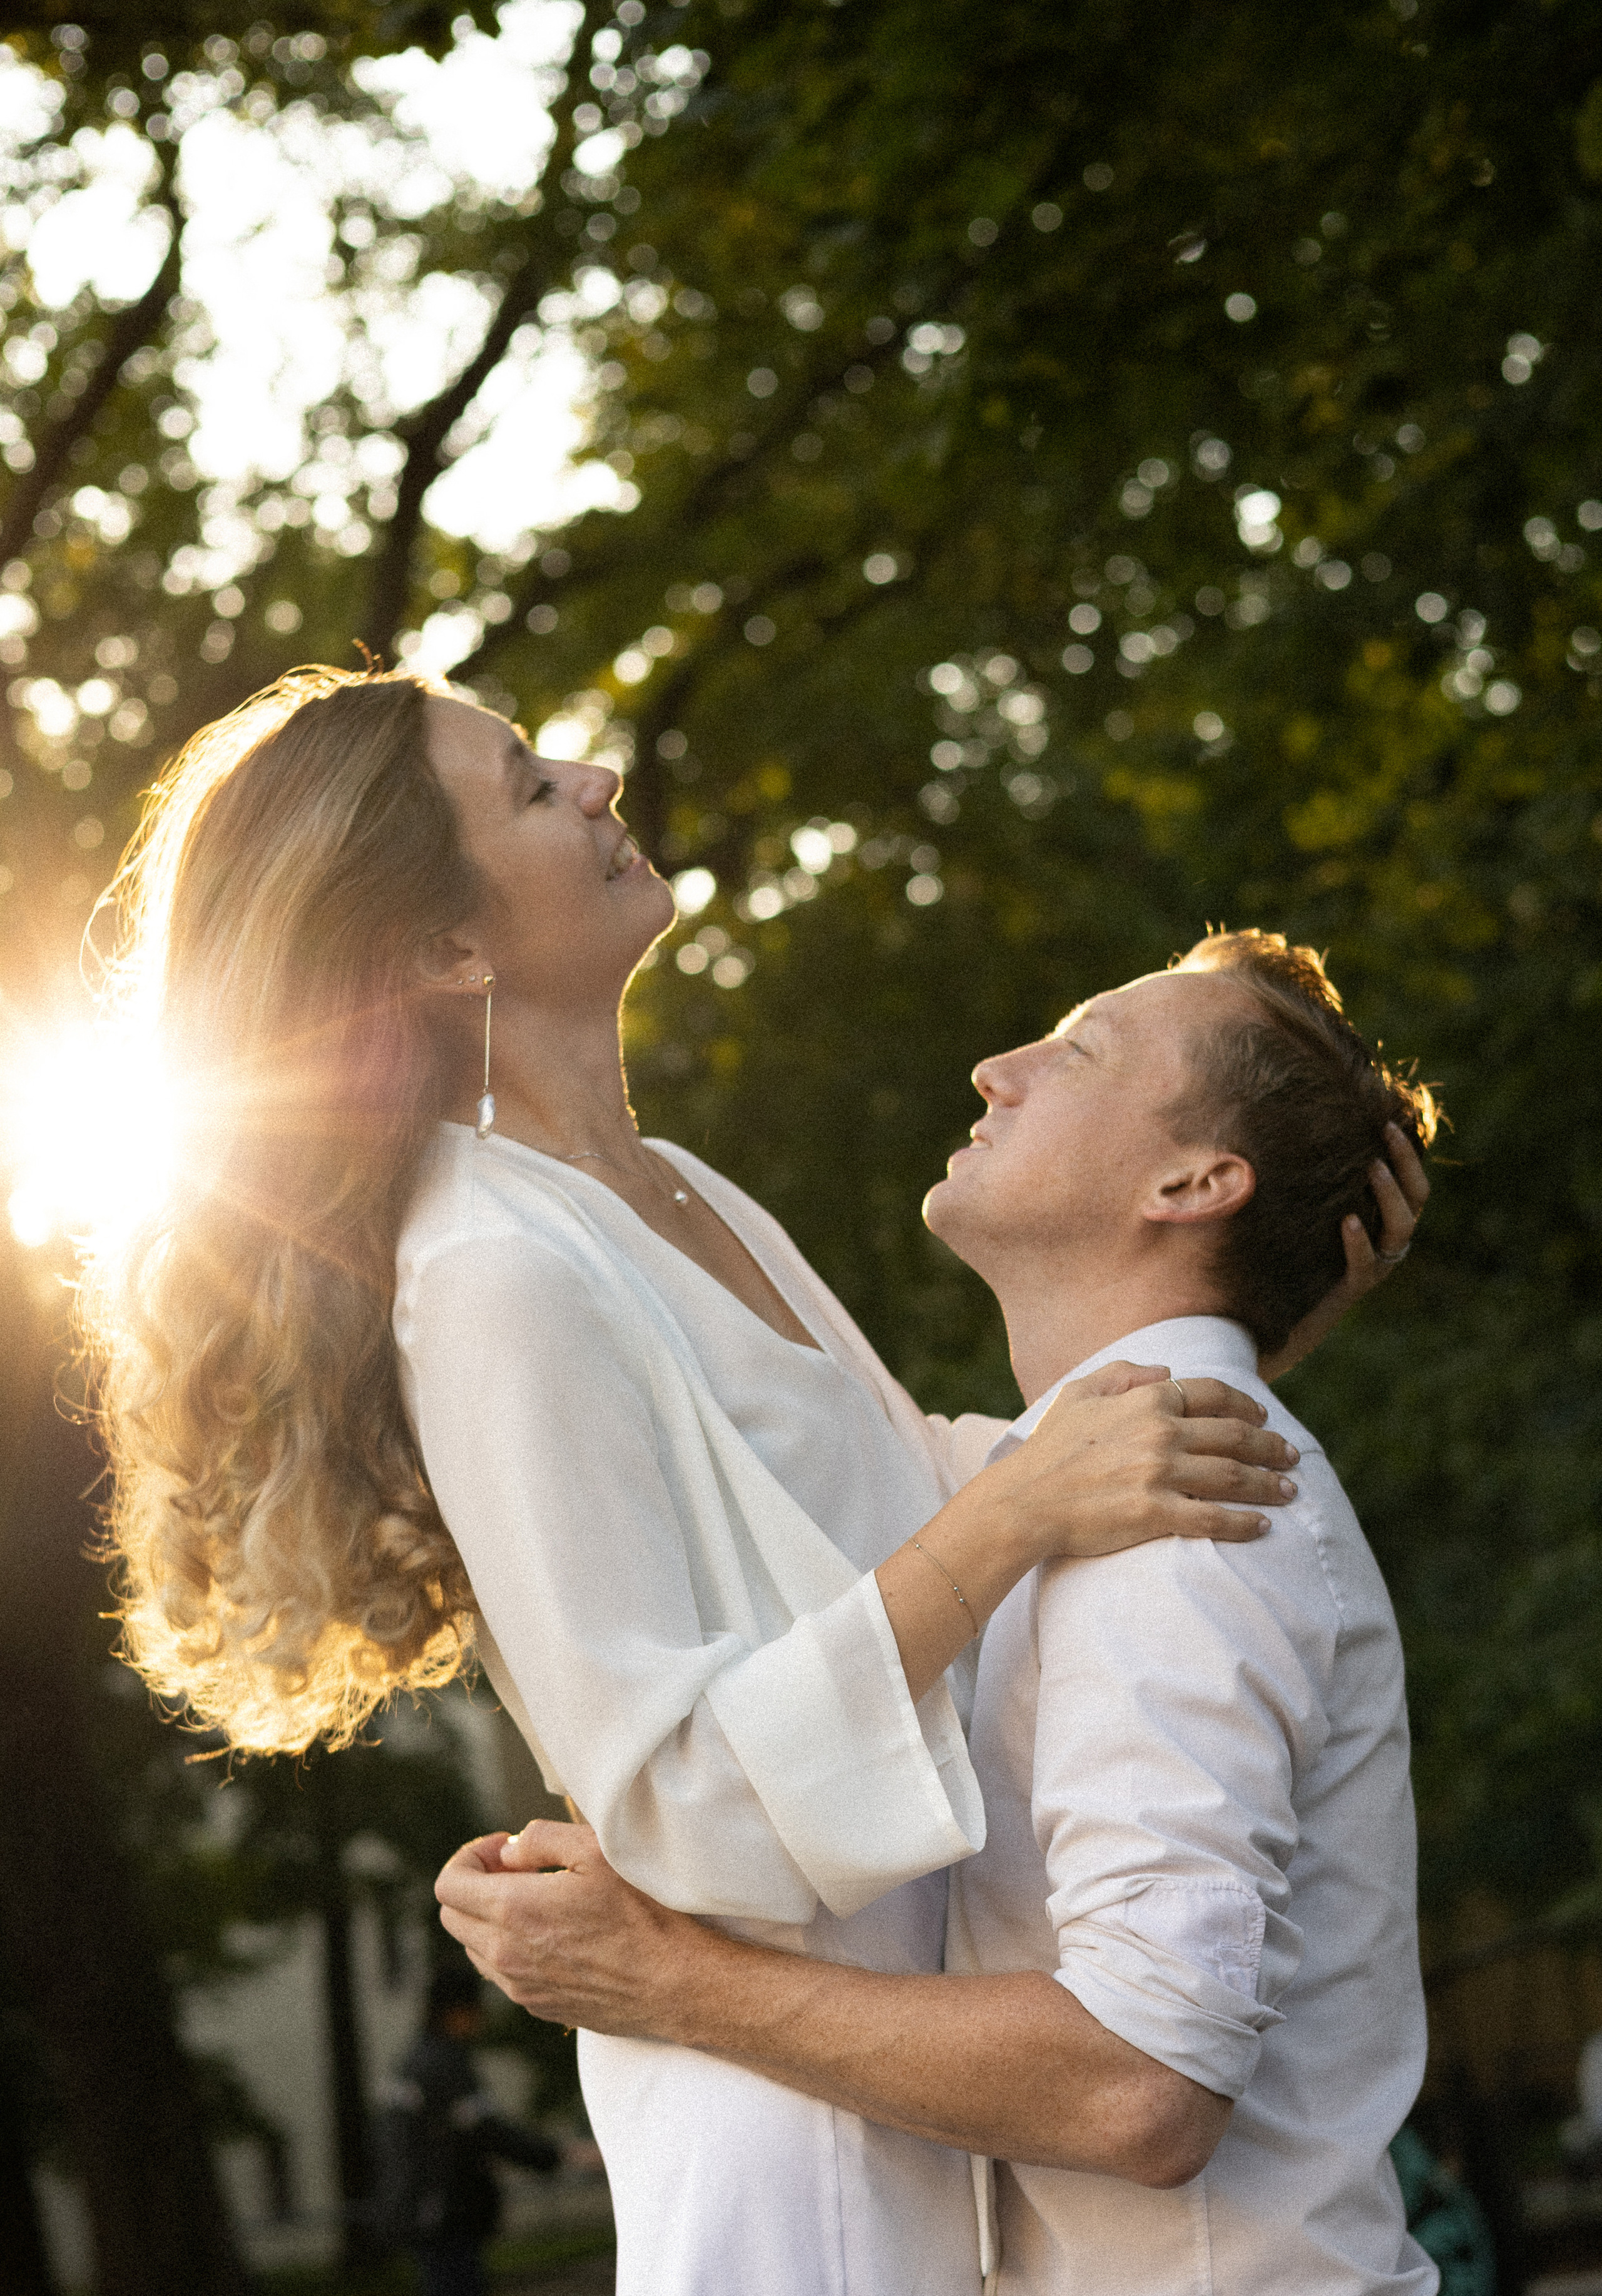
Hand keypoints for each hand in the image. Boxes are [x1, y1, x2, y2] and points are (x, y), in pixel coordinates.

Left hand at [435, 1822, 702, 2038]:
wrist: (672, 1983)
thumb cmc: (641, 1913)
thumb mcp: (596, 1850)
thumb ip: (540, 1838)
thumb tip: (508, 1851)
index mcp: (513, 1910)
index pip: (448, 1885)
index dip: (469, 1857)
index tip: (504, 1849)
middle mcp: (505, 1954)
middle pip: (452, 1916)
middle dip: (474, 1885)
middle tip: (516, 1869)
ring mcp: (519, 1986)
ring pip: (473, 1946)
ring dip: (489, 1918)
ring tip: (535, 1900)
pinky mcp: (536, 2006)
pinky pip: (500, 1972)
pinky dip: (509, 1947)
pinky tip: (551, 1933)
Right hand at [984, 1358, 1297, 1562]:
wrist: (1024, 1501)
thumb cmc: (1048, 1448)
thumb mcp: (1079, 1392)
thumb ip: (1124, 1373)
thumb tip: (1166, 1371)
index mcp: (1147, 1400)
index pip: (1213, 1394)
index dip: (1245, 1404)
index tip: (1264, 1416)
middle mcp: (1161, 1432)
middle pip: (1235, 1434)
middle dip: (1271, 1445)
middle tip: (1292, 1455)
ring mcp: (1161, 1473)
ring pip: (1233, 1475)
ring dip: (1269, 1483)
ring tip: (1290, 1490)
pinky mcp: (1157, 1513)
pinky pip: (1214, 1517)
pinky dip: (1244, 1523)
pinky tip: (1263, 1527)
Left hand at [1259, 1121, 1430, 1380]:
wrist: (1271, 1313)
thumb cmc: (1282, 1250)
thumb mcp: (1303, 1211)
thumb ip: (1311, 1181)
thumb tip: (1291, 1125)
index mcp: (1382, 1220)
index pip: (1413, 1183)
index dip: (1408, 1153)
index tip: (1387, 1119)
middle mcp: (1386, 1243)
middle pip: (1416, 1200)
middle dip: (1406, 1163)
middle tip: (1386, 1132)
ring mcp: (1373, 1266)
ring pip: (1399, 1231)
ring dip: (1389, 1196)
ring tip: (1372, 1169)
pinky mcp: (1352, 1288)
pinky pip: (1365, 1265)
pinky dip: (1359, 1242)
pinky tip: (1348, 1221)